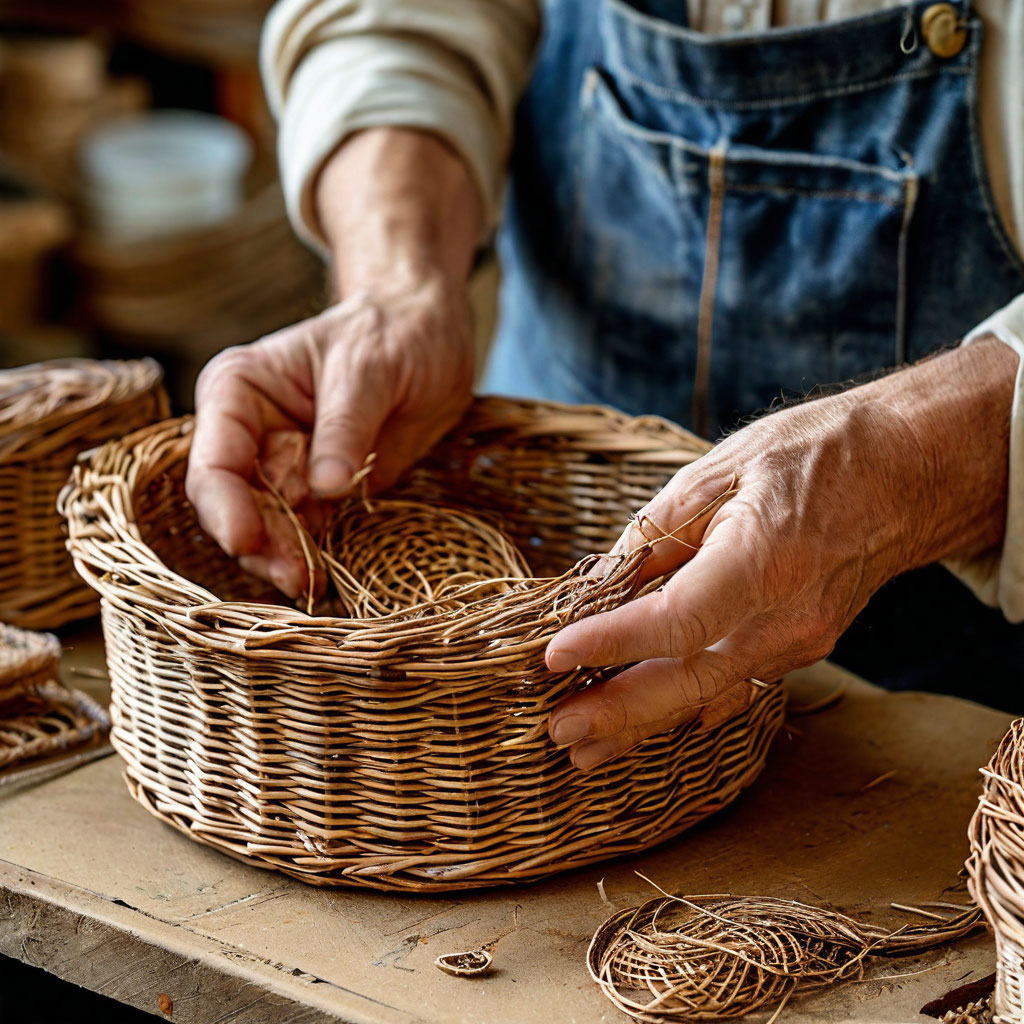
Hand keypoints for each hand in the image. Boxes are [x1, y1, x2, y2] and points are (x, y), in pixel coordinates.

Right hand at [185, 128, 481, 598]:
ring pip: (266, 530)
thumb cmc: (393, 332)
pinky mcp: (319, 495)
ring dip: (284, 560)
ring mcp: (282, 469)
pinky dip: (313, 559)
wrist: (426, 335)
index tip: (248, 539)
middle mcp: (249, 435)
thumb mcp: (370, 367)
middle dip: (259, 544)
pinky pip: (305, 536)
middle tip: (297, 575)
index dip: (225, 505)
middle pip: (233, 506)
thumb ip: (345, 425)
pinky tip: (326, 578)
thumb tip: (325, 487)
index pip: (213, 459)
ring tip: (313, 582)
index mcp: (240, 392)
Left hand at [546, 338, 1017, 769]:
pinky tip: (650, 727)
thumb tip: (602, 583)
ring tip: (586, 747)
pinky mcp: (803, 646)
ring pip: (709, 696)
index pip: (675, 623)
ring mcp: (801, 640)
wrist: (909, 471)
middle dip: (618, 713)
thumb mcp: (721, 470)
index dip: (611, 644)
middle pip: (689, 682)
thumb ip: (656, 532)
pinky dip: (688, 708)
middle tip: (558, 731)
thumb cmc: (816, 453)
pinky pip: (737, 687)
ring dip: (644, 722)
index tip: (554, 656)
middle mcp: (787, 617)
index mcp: (763, 561)